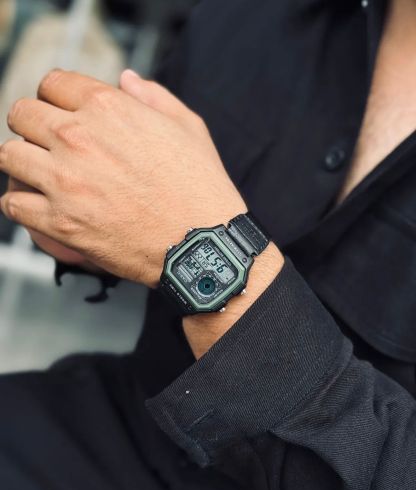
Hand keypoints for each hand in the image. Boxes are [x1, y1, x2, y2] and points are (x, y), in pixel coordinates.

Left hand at [0, 69, 246, 287]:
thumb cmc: (200, 187)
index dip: (57, 98)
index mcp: (109, 108)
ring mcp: (65, 181)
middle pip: (22, 114)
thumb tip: (126, 79)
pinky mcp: (60, 222)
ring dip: (23, 162)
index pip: (52, 83)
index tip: (63, 113)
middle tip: (49, 144)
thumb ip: (154, 97)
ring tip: (41, 174)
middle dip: (33, 125)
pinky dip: (21, 204)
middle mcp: (79, 138)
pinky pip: (12, 205)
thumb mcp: (189, 128)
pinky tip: (39, 205)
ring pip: (9, 156)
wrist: (203, 242)